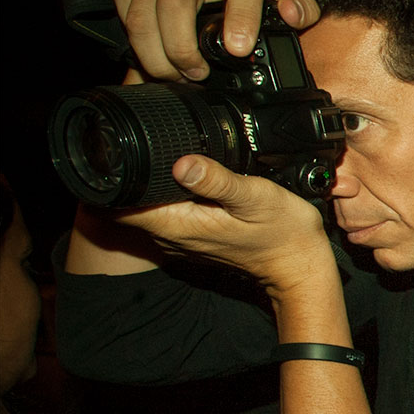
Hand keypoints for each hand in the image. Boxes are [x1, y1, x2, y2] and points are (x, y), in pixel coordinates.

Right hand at [108, 0, 321, 81]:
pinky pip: (123, 13)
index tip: (239, 48)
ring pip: (143, 14)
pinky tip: (154, 57)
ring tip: (175, 75)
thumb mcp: (270, 9)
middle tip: (196, 75)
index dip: (240, 17)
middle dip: (182, 48)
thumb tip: (293, 13)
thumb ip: (299, 12)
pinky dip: (135, 44)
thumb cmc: (236, 5)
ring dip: (156, 54)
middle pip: (175, 3)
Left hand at [110, 155, 331, 299]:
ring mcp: (179, 240)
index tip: (125, 151)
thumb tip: (182, 163)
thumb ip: (216, 180)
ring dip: (154, 185)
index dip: (115, 175)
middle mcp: (170, 236)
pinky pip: (166, 214)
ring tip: (177, 164)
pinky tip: (193, 186)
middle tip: (156, 147)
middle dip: (134, 174)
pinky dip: (171, 198)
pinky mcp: (191, 239)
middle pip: (128, 202)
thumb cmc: (282, 233)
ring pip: (146, 207)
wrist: (299, 266)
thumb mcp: (255, 197)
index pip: (118, 204)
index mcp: (176, 224)